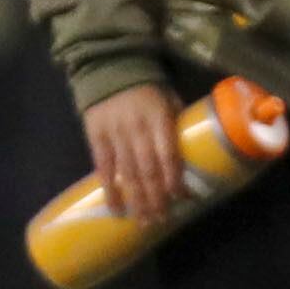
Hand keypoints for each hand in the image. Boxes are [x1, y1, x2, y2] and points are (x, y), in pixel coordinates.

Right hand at [82, 81, 185, 225]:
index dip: (174, 178)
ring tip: (144, 222)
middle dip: (156, 198)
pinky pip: (103, 168)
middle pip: (148, 170)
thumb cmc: (146, 86)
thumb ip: (177, 123)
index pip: (168, 154)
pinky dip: (110, 190)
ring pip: (127, 173)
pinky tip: (117, 208)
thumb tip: (193, 155)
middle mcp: (136, 128)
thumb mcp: (168, 98)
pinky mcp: (96, 136)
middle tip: (161, 220)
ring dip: (137, 200)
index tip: (181, 198)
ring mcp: (114, 133)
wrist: (108, 67)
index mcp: (158, 118)